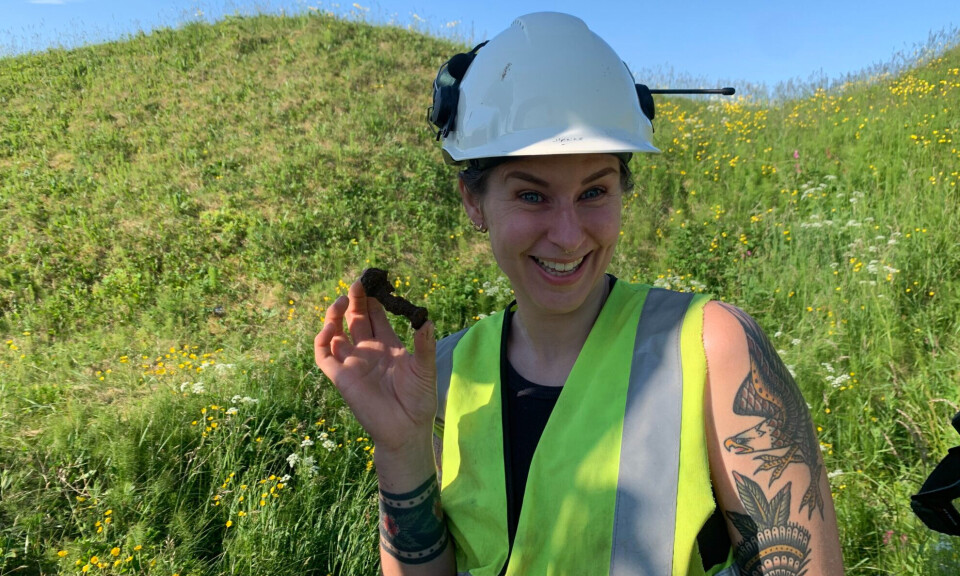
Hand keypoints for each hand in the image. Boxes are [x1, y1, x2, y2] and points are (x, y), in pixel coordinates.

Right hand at [314, 280, 436, 453]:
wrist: (407, 429)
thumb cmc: (419, 399)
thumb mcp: (424, 368)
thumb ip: (424, 344)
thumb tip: (427, 318)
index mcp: (387, 344)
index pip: (375, 315)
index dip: (373, 299)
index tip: (374, 282)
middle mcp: (368, 350)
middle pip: (355, 318)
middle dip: (354, 300)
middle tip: (358, 283)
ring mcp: (353, 363)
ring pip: (336, 333)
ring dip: (334, 316)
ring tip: (341, 301)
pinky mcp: (341, 378)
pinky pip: (323, 356)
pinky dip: (322, 340)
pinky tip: (330, 329)